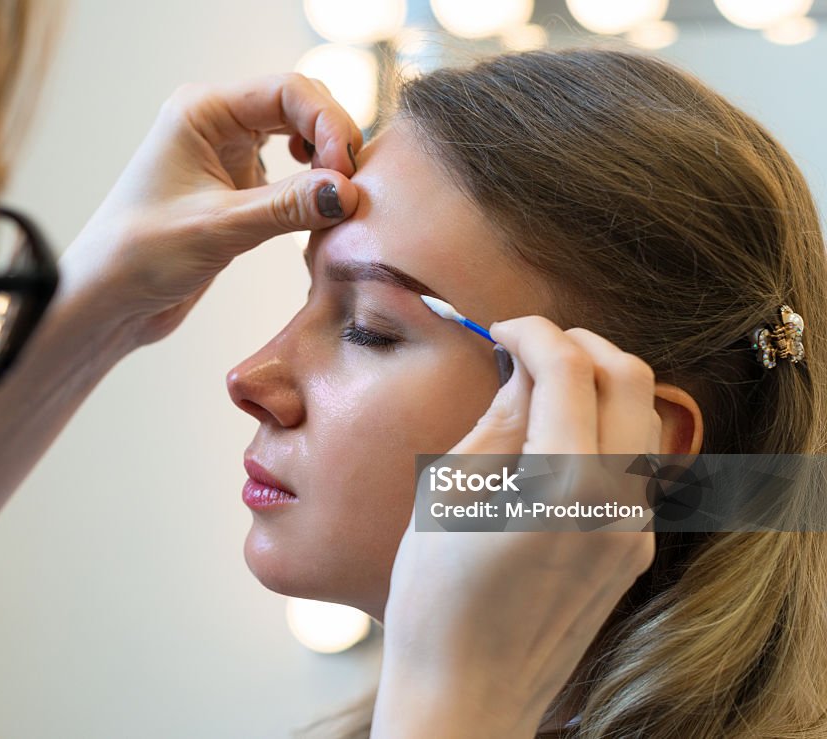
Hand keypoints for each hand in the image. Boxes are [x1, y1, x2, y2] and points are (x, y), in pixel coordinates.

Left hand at [61, 73, 362, 346]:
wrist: (107, 302)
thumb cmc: (139, 256)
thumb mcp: (219, 228)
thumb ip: (288, 207)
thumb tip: (348, 192)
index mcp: (202, 111)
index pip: (288, 90)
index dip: (328, 124)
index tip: (344, 173)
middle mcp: (217, 124)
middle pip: (300, 107)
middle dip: (332, 140)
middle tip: (350, 189)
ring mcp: (228, 155)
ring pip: (299, 139)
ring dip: (324, 164)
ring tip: (338, 202)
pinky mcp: (237, 190)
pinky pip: (290, 176)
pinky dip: (312, 189)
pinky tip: (318, 214)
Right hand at [373, 316, 660, 737]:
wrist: (468, 690)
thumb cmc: (435, 598)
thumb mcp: (447, 492)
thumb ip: (499, 421)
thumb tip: (524, 370)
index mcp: (563, 484)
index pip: (570, 368)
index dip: (534, 332)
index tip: (501, 330)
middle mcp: (616, 502)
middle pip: (629, 378)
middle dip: (579, 343)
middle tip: (528, 344)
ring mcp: (633, 529)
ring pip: (640, 418)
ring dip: (596, 384)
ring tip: (539, 387)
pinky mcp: (632, 549)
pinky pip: (630, 464)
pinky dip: (599, 430)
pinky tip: (552, 439)